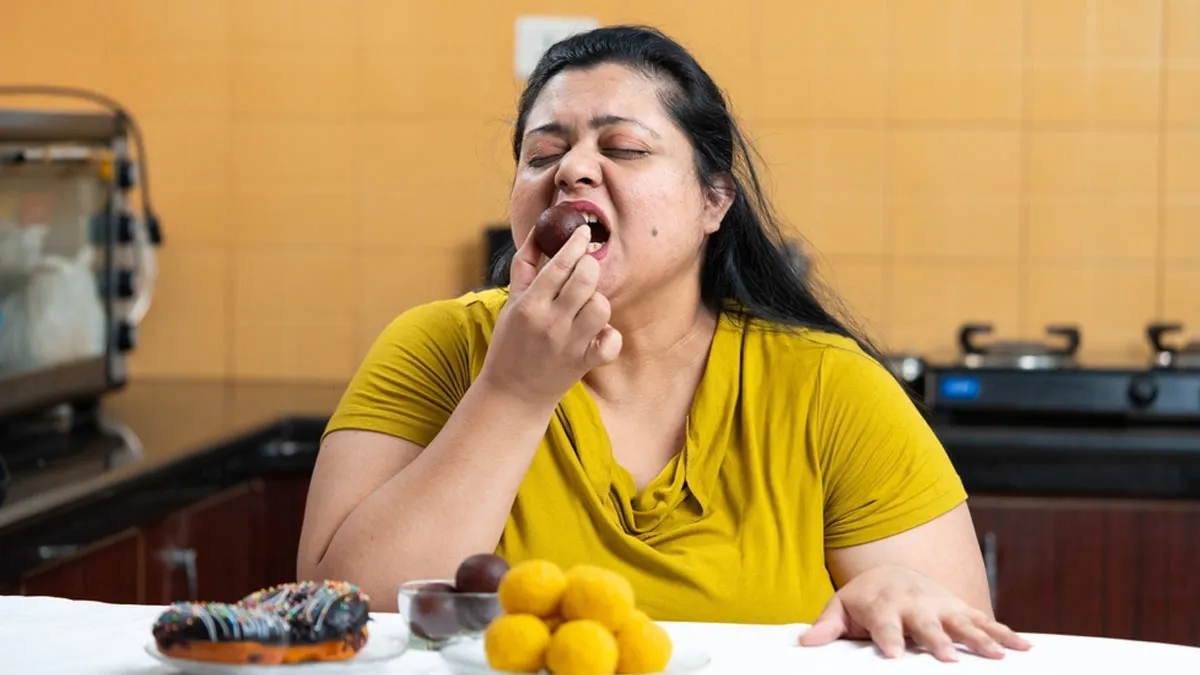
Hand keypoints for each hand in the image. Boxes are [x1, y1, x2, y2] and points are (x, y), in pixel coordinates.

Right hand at [478, 226, 622, 407]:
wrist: (512, 393)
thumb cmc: (511, 342)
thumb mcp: (511, 302)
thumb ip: (525, 266)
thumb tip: (540, 231)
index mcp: (530, 305)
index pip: (559, 264)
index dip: (576, 243)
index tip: (585, 232)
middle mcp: (551, 323)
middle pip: (586, 279)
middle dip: (590, 265)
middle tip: (585, 267)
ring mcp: (570, 344)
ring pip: (601, 306)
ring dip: (597, 299)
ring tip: (585, 303)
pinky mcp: (585, 362)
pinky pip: (611, 342)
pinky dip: (610, 335)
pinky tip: (597, 332)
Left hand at [797, 565, 1031, 661]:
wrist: (892, 573)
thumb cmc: (864, 599)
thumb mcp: (840, 609)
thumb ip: (826, 627)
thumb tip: (804, 642)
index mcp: (883, 606)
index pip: (884, 625)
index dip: (889, 638)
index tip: (894, 654)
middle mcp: (914, 604)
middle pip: (927, 624)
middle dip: (937, 639)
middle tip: (946, 657)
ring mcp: (941, 605)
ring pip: (962, 622)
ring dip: (979, 638)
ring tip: (996, 654)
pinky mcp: (960, 609)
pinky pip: (985, 621)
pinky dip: (1005, 633)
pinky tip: (1025, 648)